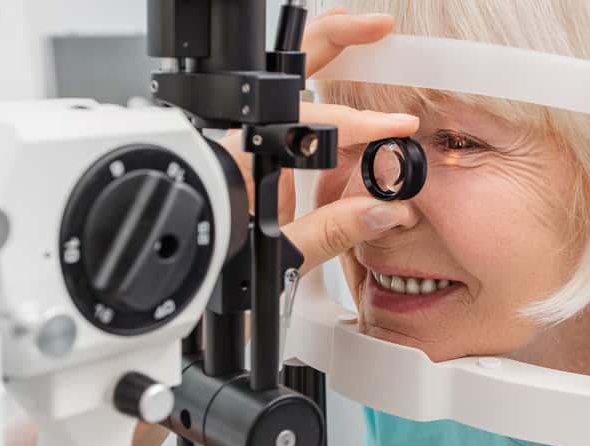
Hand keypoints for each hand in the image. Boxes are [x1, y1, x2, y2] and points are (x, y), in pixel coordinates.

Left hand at [221, 8, 419, 272]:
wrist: (194, 274)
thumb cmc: (224, 262)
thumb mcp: (284, 257)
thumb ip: (334, 231)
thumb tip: (385, 209)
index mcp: (245, 159)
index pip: (312, 125)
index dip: (360, 124)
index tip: (395, 127)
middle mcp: (244, 140)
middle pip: (288, 73)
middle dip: (334, 41)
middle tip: (374, 28)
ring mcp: (252, 142)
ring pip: (291, 86)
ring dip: (329, 58)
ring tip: (365, 37)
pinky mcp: (260, 154)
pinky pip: (295, 116)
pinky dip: (328, 100)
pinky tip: (353, 99)